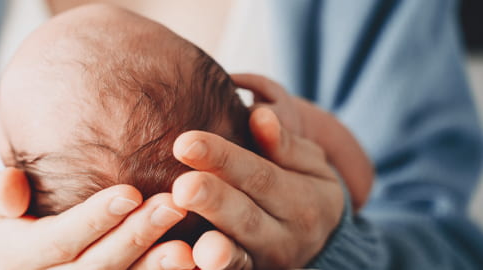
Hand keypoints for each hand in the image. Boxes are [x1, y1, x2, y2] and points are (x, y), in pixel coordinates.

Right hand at [0, 168, 195, 268]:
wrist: (4, 244)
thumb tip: (12, 192)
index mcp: (15, 258)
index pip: (58, 242)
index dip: (94, 220)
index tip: (131, 191)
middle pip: (97, 267)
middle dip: (136, 238)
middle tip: (174, 207)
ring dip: (154, 267)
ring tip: (190, 247)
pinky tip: (191, 266)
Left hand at [171, 108, 343, 268]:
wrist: (319, 243)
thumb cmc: (303, 190)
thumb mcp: (309, 166)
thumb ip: (284, 144)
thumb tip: (259, 114)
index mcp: (302, 201)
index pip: (258, 175)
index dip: (222, 159)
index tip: (185, 141)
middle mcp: (285, 238)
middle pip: (245, 218)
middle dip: (213, 201)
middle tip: (182, 185)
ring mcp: (265, 264)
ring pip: (238, 256)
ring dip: (215, 249)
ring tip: (195, 240)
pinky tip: (188, 262)